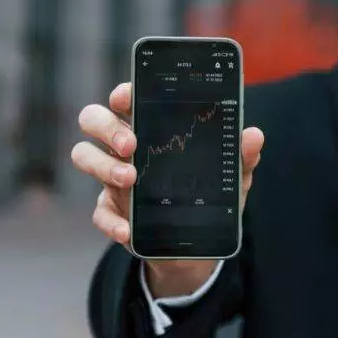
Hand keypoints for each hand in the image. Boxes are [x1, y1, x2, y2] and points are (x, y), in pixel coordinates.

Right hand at [71, 82, 263, 293]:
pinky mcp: (111, 210)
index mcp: (153, 128)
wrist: (195, 243)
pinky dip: (110, 220)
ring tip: (128, 179)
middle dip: (106, 126)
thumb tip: (254, 136)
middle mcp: (126, 147)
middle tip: (131, 143)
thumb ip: (241, 155)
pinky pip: (98, 212)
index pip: (127, 99)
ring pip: (83, 155)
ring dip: (102, 165)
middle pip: (94, 119)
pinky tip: (127, 230)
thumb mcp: (231, 175)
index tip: (127, 97)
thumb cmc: (209, 194)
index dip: (122, 93)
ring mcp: (113, 177)